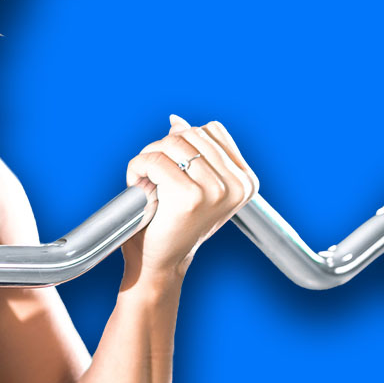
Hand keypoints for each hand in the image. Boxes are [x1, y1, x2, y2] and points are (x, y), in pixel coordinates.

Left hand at [122, 114, 258, 283]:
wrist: (161, 262)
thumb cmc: (173, 222)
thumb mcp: (192, 183)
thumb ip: (191, 151)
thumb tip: (176, 120)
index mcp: (246, 180)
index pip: (212, 130)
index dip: (184, 139)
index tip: (173, 165)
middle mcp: (238, 185)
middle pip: (191, 134)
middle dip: (163, 146)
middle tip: (152, 172)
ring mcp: (216, 191)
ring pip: (171, 143)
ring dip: (148, 156)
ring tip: (144, 178)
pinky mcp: (190, 197)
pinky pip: (154, 160)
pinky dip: (137, 167)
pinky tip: (137, 184)